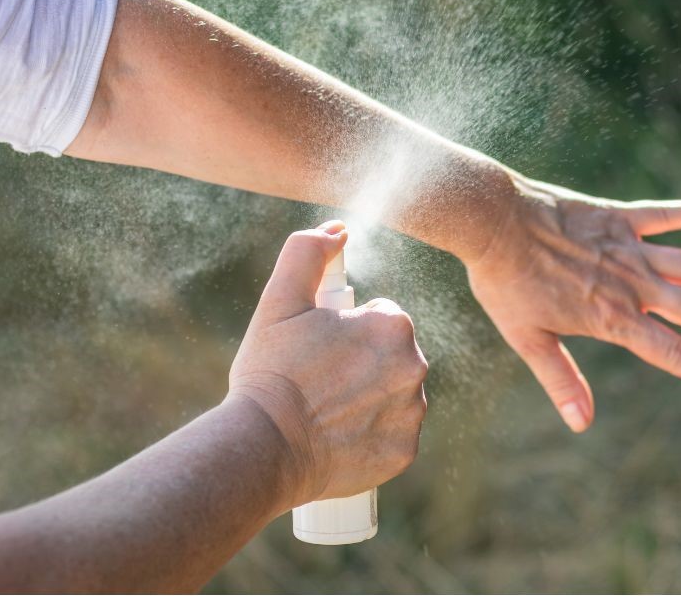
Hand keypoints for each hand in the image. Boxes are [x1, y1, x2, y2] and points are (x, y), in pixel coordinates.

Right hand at [227, 221, 427, 507]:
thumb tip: (337, 230)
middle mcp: (415, 367)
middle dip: (361, 363)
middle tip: (319, 380)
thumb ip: (308, 252)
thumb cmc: (271, 370)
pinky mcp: (404, 452)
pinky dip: (372, 436)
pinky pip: (393, 436)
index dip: (346, 331)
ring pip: (395, 395)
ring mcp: (412, 413)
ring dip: (370, 398)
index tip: (318, 349)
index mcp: (393, 325)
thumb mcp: (280, 300)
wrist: (266, 446)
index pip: (379, 318)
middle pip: (391, 357)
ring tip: (327, 410)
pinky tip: (339, 437)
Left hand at [467, 177, 680, 432]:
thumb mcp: (527, 338)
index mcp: (612, 318)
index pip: (675, 351)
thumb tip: (581, 424)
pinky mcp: (618, 216)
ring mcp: (628, 247)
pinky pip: (663, 215)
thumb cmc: (505, 282)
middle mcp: (631, 284)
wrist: (492, 220)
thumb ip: (560, 379)